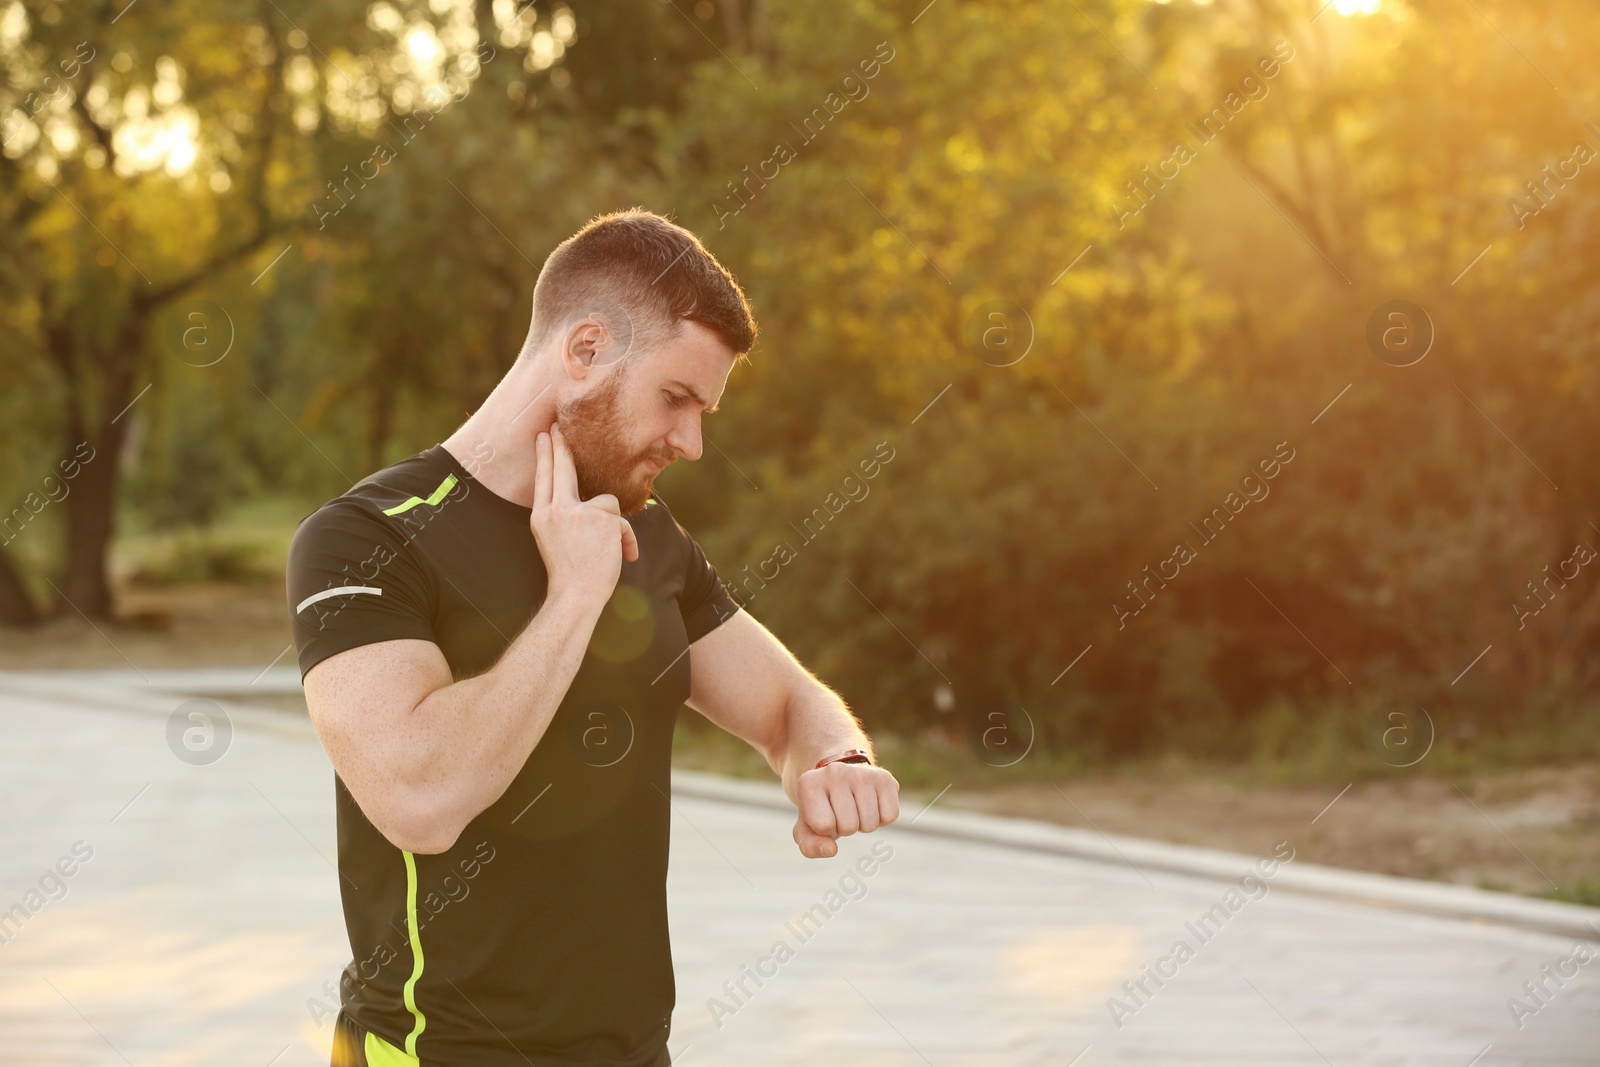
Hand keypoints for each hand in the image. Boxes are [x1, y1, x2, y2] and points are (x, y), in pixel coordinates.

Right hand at [530, 423, 639, 607]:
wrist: (576, 595)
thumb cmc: (570, 574)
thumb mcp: (556, 540)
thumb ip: (566, 516)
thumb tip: (592, 501)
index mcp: (542, 517)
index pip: (543, 478)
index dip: (545, 455)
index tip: (544, 435)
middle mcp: (556, 510)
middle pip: (562, 469)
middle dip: (561, 446)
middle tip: (558, 427)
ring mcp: (578, 512)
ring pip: (606, 502)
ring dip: (613, 526)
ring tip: (609, 552)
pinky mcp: (602, 518)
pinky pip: (622, 520)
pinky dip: (626, 539)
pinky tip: (622, 557)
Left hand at [792, 761, 899, 858]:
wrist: (838, 780)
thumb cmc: (820, 809)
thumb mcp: (806, 829)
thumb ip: (810, 846)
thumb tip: (831, 850)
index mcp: (809, 783)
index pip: (824, 826)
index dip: (826, 830)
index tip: (824, 814)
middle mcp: (835, 772)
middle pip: (849, 826)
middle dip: (845, 828)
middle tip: (841, 812)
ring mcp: (861, 773)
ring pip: (870, 824)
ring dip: (863, 824)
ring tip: (855, 807)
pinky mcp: (884, 778)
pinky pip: (890, 816)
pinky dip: (882, 818)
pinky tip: (871, 804)